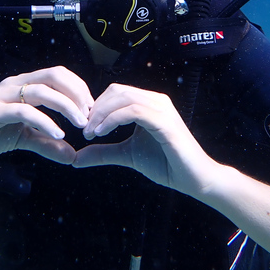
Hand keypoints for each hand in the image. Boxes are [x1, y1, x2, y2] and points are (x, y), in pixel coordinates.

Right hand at [0, 66, 92, 163]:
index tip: (91, 110)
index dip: (79, 88)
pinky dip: (44, 122)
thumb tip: (73, 156)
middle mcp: (14, 84)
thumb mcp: (22, 139)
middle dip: (78, 93)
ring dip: (67, 106)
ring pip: (42, 90)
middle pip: (55, 75)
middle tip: (90, 116)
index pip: (58, 74)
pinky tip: (58, 134)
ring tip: (80, 124)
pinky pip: (24, 111)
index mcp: (23, 85)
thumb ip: (47, 144)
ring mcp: (3, 95)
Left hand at [72, 83, 218, 196]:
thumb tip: (76, 158)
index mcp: (149, 103)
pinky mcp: (165, 122)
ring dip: (101, 114)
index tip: (84, 127)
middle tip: (84, 130)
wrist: (194, 179)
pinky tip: (102, 133)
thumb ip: (104, 153)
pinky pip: (133, 112)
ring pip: (123, 98)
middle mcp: (156, 100)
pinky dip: (113, 120)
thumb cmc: (167, 164)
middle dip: (96, 108)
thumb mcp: (128, 155)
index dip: (96, 106)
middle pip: (117, 91)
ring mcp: (162, 109)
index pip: (116, 92)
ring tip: (90, 132)